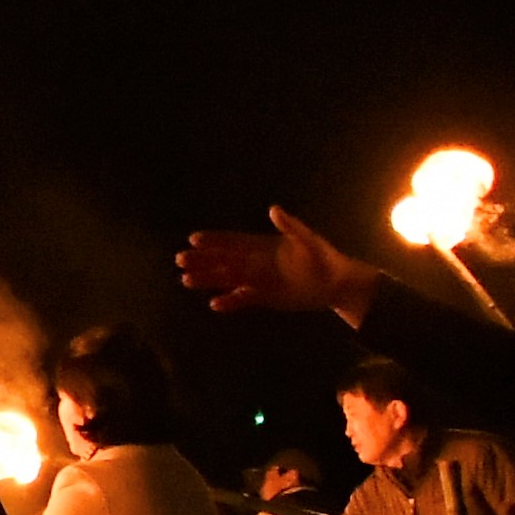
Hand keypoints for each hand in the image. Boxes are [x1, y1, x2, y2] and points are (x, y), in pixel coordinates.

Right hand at [176, 206, 380, 323]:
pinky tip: (214, 304)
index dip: (214, 240)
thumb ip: (290, 226)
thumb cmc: (323, 257)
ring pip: (226, 279)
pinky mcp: (263, 297)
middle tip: (180, 260)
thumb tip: (273, 209)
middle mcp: (254, 261)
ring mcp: (257, 280)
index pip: (233, 241)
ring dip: (207, 279)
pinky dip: (229, 302)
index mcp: (261, 245)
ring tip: (186, 280)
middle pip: (223, 260)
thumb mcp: (308, 240)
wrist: (335, 284)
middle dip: (201, 260)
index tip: (194, 239)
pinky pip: (241, 299)